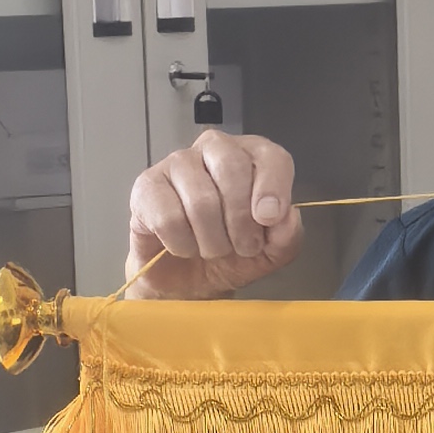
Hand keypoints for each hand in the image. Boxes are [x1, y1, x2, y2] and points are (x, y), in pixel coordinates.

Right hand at [124, 129, 302, 298]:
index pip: (269, 156)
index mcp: (251, 157)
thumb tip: (286, 217)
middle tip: (242, 246)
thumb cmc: (231, 255)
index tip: (269, 219)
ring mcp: (176, 164)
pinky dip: (182, 244)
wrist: (188, 281)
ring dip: (212, 240)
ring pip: (201, 199)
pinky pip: (169, 217)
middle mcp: (214, 150)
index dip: (273, 188)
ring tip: (213, 250)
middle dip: (240, 220)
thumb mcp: (271, 252)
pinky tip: (184, 247)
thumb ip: (287, 235)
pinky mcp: (146, 186)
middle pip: (232, 168)